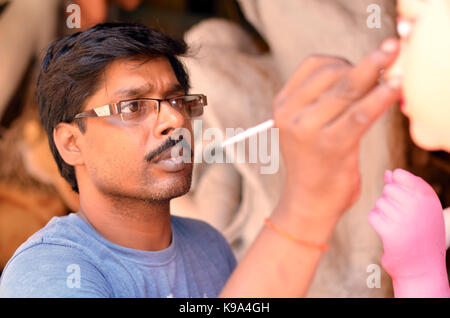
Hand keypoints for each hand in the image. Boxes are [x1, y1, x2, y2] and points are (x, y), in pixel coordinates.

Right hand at [273, 39, 400, 224]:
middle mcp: (289, 114)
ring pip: (348, 89)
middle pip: (333, 73)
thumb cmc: (316, 160)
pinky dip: (382, 97)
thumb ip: (325, 98)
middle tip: (391, 55)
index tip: (363, 65)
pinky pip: (361, 113)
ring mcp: (307, 130)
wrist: (309, 201)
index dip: (343, 59)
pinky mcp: (331, 146)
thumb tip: (369, 69)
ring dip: (378, 72)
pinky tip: (396, 88)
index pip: (313, 65)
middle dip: (366, 64)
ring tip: (398, 63)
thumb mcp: (307, 124)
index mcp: (282, 105)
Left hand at [368, 169, 449, 296]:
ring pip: (379, 202)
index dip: (396, 186)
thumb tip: (388, 172)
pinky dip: (377, 223)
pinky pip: (373, 216)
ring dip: (383, 214)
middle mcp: (418, 205)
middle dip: (389, 201)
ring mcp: (404, 218)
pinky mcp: (390, 231)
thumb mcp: (420, 208)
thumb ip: (404, 187)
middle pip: (387, 188)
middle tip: (402, 217)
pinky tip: (388, 232)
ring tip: (398, 226)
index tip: (404, 201)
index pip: (400, 174)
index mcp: (428, 196)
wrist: (422, 267)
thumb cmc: (421, 234)